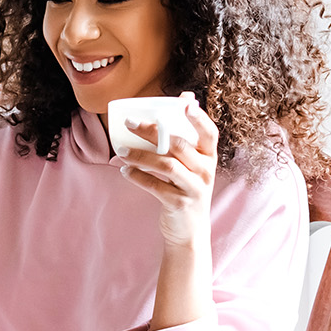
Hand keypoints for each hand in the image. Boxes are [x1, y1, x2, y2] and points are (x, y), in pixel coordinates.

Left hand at [114, 92, 216, 246]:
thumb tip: (184, 98)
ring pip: (166, 165)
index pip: (209, 133)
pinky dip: (137, 177)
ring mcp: (194, 188)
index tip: (185, 103)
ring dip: (140, 155)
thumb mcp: (191, 166)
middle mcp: (206, 171)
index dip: (199, 118)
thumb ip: (186, 137)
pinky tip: (124, 171)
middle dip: (152, 131)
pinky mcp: (179, 204)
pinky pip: (155, 186)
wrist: (189, 232)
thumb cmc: (185, 189)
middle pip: (179, 144)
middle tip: (129, 123)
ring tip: (121, 151)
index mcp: (209, 158)